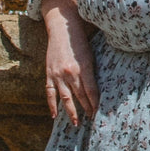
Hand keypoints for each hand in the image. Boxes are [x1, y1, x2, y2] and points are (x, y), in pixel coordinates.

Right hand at [42, 0, 98, 126]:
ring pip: (65, 98)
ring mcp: (58, 74)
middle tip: (92, 121)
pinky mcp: (49, 73)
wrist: (62, 27)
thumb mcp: (91, 55)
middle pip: (80, 96)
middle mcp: (71, 73)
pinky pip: (50, 93)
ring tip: (76, 123)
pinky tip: (54, 115)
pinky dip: (51, 105)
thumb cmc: (79, 40)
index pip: (91, 91)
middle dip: (87, 109)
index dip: (95, 104)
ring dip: (71, 112)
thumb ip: (93, 71)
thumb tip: (99, 89)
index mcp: (84, 67)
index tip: (99, 113)